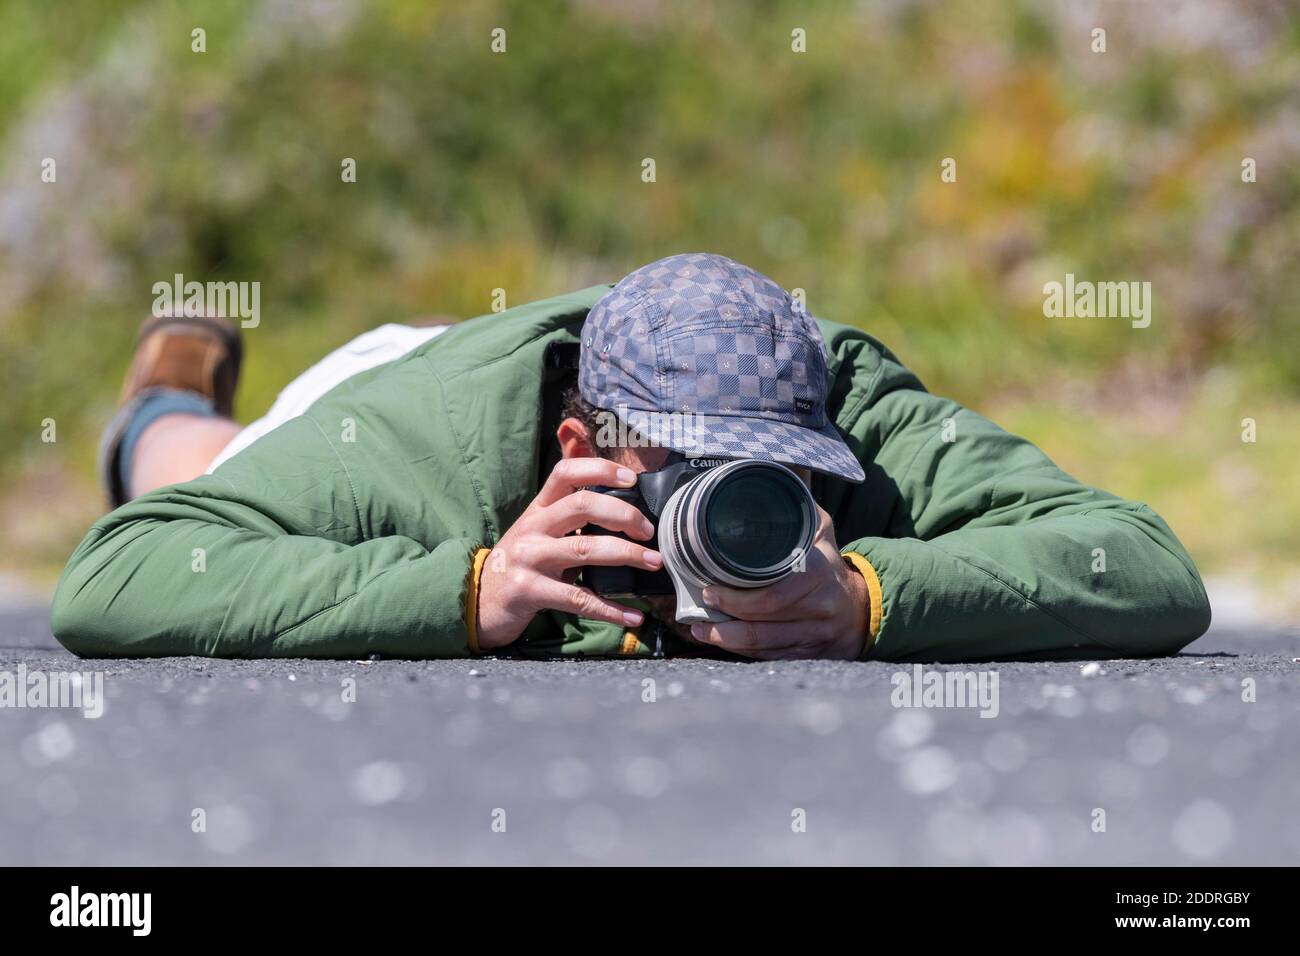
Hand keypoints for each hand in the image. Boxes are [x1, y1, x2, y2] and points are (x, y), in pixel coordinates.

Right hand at [475, 458, 661, 649]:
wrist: (481, 599)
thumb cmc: (521, 560)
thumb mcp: (538, 525)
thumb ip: (565, 497)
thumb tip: (580, 440)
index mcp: (538, 508)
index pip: (565, 473)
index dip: (600, 470)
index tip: (631, 479)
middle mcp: (532, 528)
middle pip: (581, 506)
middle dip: (623, 515)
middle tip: (649, 531)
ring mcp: (529, 559)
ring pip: (584, 549)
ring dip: (627, 555)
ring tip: (654, 562)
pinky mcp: (529, 591)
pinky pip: (577, 599)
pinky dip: (610, 609)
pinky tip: (633, 615)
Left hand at [688, 505, 867, 659]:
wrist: (864, 607)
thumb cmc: (829, 564)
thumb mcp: (819, 529)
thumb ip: (795, 504)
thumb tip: (769, 470)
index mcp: (818, 574)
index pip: (771, 594)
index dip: (736, 597)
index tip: (709, 589)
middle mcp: (819, 608)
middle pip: (762, 624)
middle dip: (724, 620)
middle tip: (699, 608)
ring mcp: (815, 635)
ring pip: (763, 646)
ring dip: (725, 640)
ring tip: (699, 629)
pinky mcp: (810, 654)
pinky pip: (770, 656)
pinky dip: (743, 652)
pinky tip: (722, 642)